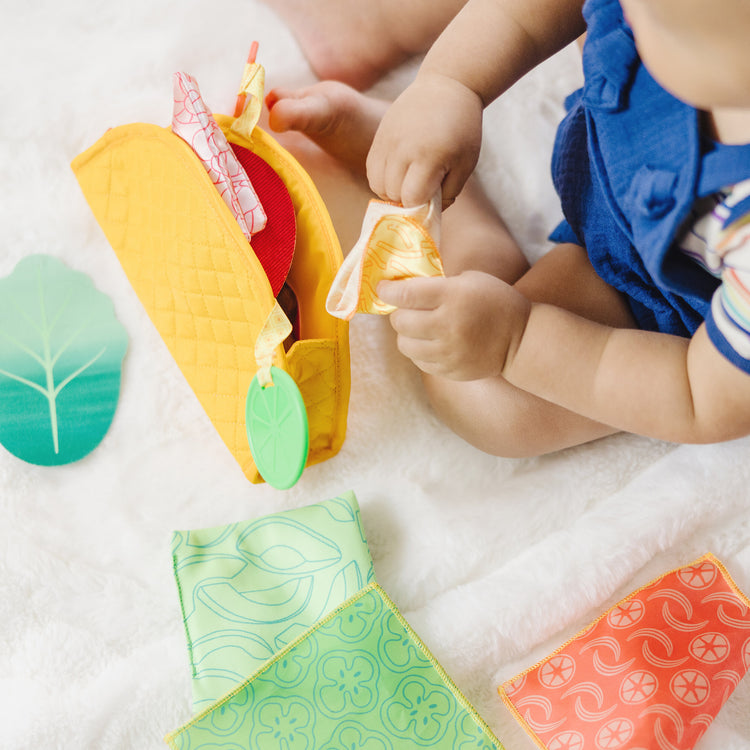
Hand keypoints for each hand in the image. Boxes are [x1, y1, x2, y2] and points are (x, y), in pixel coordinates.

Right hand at [366, 72, 483, 208]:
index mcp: (428, 157)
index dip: (421, 205)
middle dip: (407, 199)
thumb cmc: (462, 130)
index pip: (411, 198)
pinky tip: (398, 172)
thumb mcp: (465, 165)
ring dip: (392, 191)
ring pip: (378, 185)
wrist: (447, 86)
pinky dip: (382, 178)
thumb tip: (426, 214)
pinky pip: (372, 170)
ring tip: (408, 181)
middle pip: (393, 194)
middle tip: (422, 189)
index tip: (431, 198)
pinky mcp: (379, 136)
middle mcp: (403, 149)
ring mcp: (388, 141)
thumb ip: (447, 194)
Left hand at [377, 271, 530, 380]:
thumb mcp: (470, 280)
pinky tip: (431, 343)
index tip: (383, 288)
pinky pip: (419, 362)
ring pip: (405, 345)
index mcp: (453, 296)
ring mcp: (449, 352)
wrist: (521, 340)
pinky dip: (419, 351)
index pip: (405, 295)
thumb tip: (401, 286)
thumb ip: (438, 283)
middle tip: (407, 309)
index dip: (387, 291)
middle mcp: (448, 326)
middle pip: (400, 321)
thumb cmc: (494, 301)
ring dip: (406, 334)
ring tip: (418, 328)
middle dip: (399, 313)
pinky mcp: (450, 371)